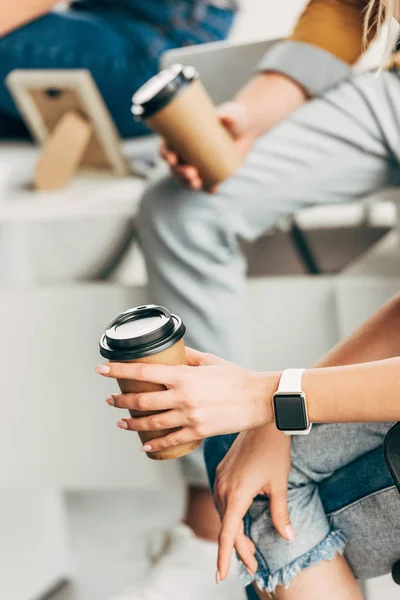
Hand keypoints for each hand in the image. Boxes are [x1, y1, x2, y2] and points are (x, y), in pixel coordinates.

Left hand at [96, 348, 278, 451]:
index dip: (119, 370)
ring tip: (120, 421)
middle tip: (110, 400)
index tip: (102, 369)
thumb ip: (187, 356)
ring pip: (151, 423)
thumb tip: (171, 350)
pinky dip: (154, 445)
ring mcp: (189, 417)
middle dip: (121, 400)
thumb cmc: (236, 376)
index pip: (142, 372)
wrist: (260, 398)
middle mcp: (182, 397)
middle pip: (141, 401)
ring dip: (131, 422)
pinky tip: (145, 445)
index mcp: (183, 376)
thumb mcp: (209, 360)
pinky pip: (171, 441)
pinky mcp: (198, 432)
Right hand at [160, 101, 252, 191]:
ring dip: (188, 184)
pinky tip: (213, 190)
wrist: (245, 130)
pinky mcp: (209, 173)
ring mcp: (197, 165)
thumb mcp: (230, 114)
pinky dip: (207, 189)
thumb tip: (226, 118)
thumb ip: (228, 115)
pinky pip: (205, 184)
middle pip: (175, 166)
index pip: (167, 147)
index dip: (166, 154)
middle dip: (179, 173)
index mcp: (182, 137)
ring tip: (197, 184)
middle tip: (191, 173)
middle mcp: (186, 153)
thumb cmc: (233, 118)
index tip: (173, 159)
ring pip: (186, 178)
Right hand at [213, 424, 293, 581]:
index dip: (225, 557)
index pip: (227, 534)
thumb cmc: (274, 451)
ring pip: (224, 514)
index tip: (221, 576)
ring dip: (235, 531)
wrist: (265, 421)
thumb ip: (280, 513)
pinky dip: (231, 515)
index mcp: (236, 494)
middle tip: (254, 565)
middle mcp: (223, 487)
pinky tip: (241, 520)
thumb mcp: (279, 484)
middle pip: (227, 526)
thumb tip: (287, 537)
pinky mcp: (222, 471)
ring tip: (250, 547)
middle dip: (238, 548)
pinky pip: (223, 500)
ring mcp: (220, 478)